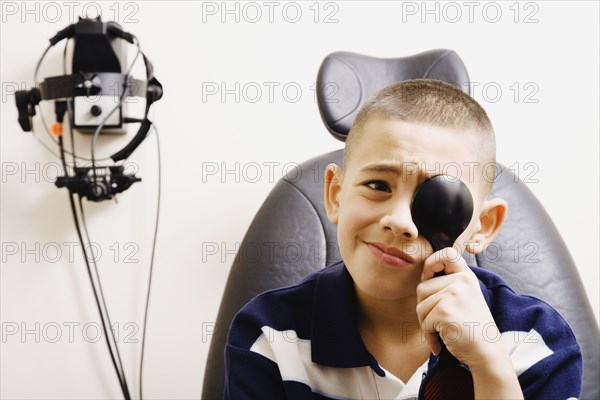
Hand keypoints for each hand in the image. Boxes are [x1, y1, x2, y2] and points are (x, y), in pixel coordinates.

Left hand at [416, 247, 504, 367]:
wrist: (487, 353)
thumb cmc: (471, 328)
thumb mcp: (464, 298)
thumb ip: (448, 284)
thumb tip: (422, 277)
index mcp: (466, 276)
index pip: (447, 253)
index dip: (432, 262)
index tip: (429, 278)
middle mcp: (462, 281)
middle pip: (422, 287)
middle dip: (424, 307)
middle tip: (440, 321)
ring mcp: (454, 294)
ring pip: (420, 305)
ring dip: (426, 323)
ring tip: (443, 330)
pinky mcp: (445, 310)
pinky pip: (424, 322)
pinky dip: (429, 336)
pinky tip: (441, 342)